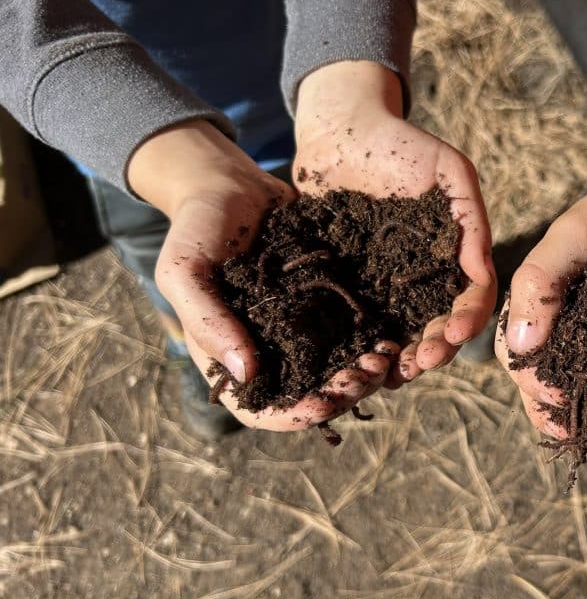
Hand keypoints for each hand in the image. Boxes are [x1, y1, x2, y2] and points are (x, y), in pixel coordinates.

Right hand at [129, 120, 396, 430]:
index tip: (320, 406)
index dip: (291, 415)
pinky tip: (390, 335)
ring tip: (381, 359)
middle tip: (361, 379)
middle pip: (308, 393)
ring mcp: (303, 326)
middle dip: (338, 393)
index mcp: (231, 355)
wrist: (231, 182)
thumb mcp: (185, 272)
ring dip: (362, 371)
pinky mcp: (330, 299)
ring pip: (338, 366)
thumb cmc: (197, 229)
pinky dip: (373, 338)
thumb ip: (209, 322)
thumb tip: (248, 375)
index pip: (260, 408)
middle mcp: (272, 349)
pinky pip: (355, 329)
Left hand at [293, 61, 495, 386]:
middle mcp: (422, 279)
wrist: (340, 130)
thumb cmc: (402, 143)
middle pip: (435, 327)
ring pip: (398, 335)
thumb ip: (470, 219)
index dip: (466, 321)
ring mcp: (383, 286)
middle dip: (433, 350)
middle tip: (419, 364)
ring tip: (390, 373)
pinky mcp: (345, 285)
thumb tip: (481, 274)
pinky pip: (355, 323)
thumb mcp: (449, 171)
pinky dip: (358, 347)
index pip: (471, 298)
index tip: (452, 334)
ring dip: (398, 359)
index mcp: (453, 257)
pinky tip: (353, 362)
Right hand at [496, 159, 586, 435]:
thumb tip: (520, 342)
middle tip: (579, 437)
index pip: (521, 358)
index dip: (532, 385)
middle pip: (553, 390)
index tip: (552, 402)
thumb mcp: (574, 234)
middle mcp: (576, 334)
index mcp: (546, 311)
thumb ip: (540, 279)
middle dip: (560, 418)